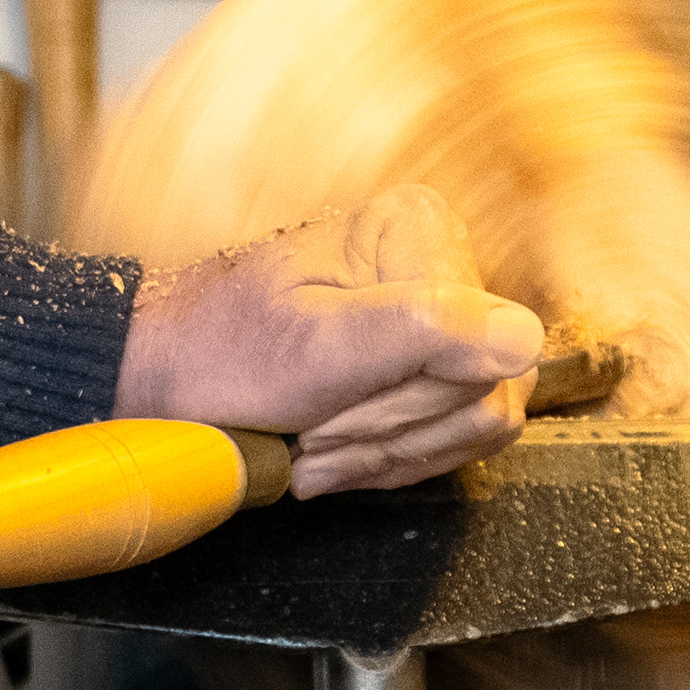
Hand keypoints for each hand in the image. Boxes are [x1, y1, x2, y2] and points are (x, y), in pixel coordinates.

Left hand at [111, 185, 543, 493]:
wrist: (168, 382)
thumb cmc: (218, 353)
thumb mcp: (315, 348)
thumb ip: (424, 332)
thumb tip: (521, 337)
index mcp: (419, 229)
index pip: (483, 354)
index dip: (407, 401)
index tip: (327, 406)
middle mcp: (441, 261)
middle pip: (484, 391)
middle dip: (388, 431)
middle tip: (312, 430)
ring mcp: (439, 315)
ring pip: (475, 422)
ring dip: (386, 452)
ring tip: (315, 439)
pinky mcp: (429, 363)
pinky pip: (454, 437)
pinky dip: (389, 460)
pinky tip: (334, 449)